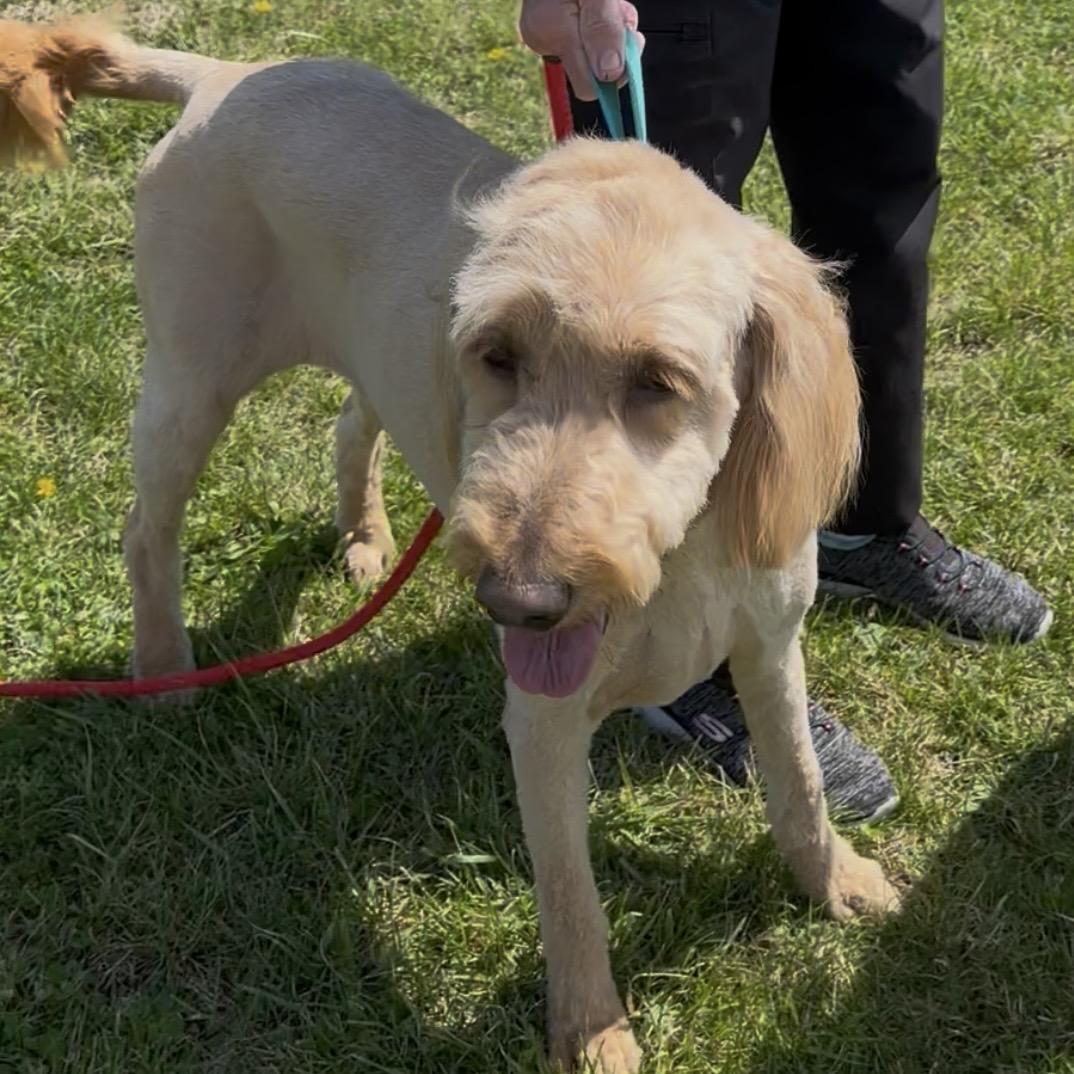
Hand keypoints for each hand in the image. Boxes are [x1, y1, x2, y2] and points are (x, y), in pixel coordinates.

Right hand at [519, 0, 643, 101]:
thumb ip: (602, 28)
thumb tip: (609, 73)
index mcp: (550, 31)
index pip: (588, 85)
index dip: (614, 71)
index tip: (629, 41)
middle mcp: (544, 39)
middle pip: (594, 71)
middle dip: (615, 48)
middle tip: (620, 13)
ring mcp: (547, 35)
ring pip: (595, 54)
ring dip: (614, 32)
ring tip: (613, 4)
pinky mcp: (554, 29)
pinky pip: (589, 39)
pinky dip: (604, 25)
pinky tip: (604, 6)